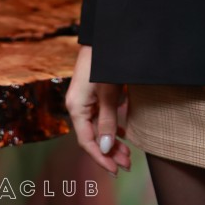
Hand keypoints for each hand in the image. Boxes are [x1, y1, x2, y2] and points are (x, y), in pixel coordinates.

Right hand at [65, 44, 131, 174]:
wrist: (103, 34)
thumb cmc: (104, 62)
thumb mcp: (108, 92)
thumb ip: (108, 120)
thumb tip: (106, 148)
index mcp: (76, 107)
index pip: (87, 141)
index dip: (101, 157)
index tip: (115, 170)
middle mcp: (78, 105)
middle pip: (94, 135)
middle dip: (110, 151)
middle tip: (128, 163)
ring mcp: (85, 98)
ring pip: (99, 126)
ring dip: (113, 140)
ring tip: (128, 153)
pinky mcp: (93, 91)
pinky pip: (101, 114)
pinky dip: (112, 125)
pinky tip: (122, 134)